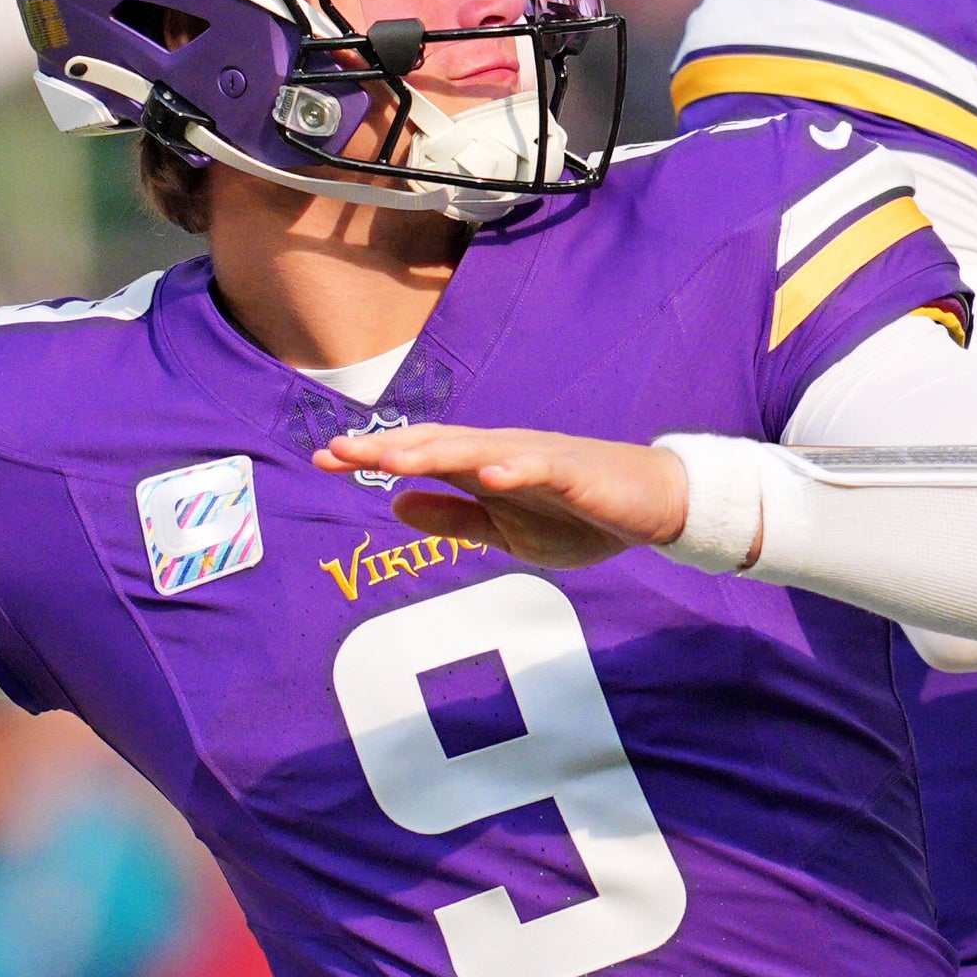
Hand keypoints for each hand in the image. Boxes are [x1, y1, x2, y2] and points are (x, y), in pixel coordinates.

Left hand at [317, 426, 692, 568]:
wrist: (652, 507)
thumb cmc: (579, 515)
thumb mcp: (505, 531)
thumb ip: (454, 518)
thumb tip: (395, 504)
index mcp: (484, 467)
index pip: (420, 457)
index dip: (374, 457)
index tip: (324, 460)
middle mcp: (502, 452)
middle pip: (437, 446)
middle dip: (387, 448)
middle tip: (338, 451)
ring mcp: (538, 457)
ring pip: (478, 449)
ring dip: (434, 453)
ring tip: (391, 459)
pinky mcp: (575, 471)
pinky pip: (541, 466)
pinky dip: (516, 467)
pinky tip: (489, 474)